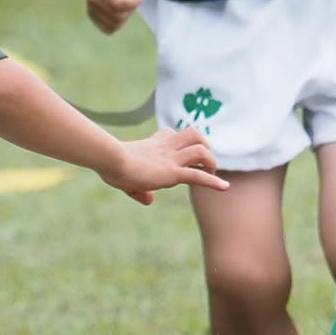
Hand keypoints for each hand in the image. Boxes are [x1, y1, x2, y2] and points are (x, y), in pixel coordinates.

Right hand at [85, 0, 141, 34]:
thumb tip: (129, 2)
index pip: (118, 3)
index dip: (133, 3)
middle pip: (118, 16)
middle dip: (131, 9)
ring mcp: (90, 8)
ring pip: (115, 24)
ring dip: (125, 16)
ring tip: (126, 3)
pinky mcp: (92, 16)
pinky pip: (109, 28)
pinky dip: (118, 22)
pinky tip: (120, 11)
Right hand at [101, 125, 227, 204]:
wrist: (110, 160)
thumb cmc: (110, 166)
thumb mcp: (124, 179)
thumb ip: (139, 191)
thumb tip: (150, 201)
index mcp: (153, 145)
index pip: (171, 134)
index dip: (178, 140)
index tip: (178, 150)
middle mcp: (165, 148)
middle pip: (192, 133)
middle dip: (203, 143)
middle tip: (202, 160)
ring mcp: (170, 159)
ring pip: (200, 150)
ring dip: (210, 161)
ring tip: (212, 172)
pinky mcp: (172, 172)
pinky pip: (197, 175)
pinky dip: (213, 181)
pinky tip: (224, 187)